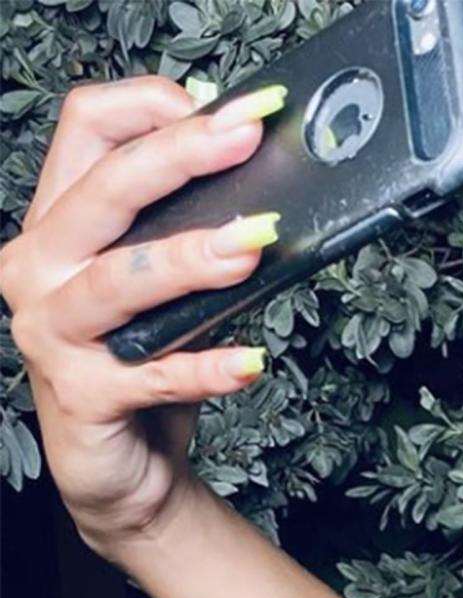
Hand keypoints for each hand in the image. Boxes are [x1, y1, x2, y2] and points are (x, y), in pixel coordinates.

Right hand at [0, 75, 281, 555]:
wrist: (123, 467)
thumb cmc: (145, 366)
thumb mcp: (168, 291)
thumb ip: (190, 237)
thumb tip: (263, 193)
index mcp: (60, 224)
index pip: (88, 130)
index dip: (153, 106)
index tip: (229, 111)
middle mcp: (40, 268)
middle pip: (104, 192)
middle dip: (180, 156)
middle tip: (247, 140)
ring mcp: (52, 332)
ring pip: (118, 281)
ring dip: (188, 259)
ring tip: (251, 245)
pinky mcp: (83, 396)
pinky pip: (151, 376)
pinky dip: (205, 369)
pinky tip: (250, 362)